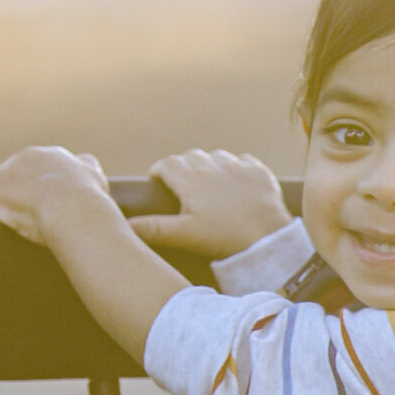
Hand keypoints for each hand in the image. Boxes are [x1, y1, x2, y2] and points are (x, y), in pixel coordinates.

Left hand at [0, 146, 113, 245]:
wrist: (72, 208)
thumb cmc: (86, 198)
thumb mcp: (94, 175)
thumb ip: (87, 166)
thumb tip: (85, 163)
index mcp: (47, 155)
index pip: (33, 166)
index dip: (35, 184)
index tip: (40, 200)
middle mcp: (23, 158)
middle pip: (11, 174)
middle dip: (13, 190)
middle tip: (20, 212)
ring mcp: (4, 174)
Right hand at [131, 150, 290, 261]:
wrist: (268, 237)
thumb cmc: (224, 237)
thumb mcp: (185, 235)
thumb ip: (154, 228)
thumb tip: (126, 225)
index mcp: (190, 178)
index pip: (166, 165)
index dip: (159, 172)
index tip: (156, 182)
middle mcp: (211, 164)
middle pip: (189, 157)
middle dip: (183, 168)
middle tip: (182, 187)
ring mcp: (236, 165)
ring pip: (215, 156)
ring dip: (208, 166)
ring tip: (208, 185)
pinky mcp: (258, 170)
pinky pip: (241, 161)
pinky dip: (234, 169)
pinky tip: (234, 184)